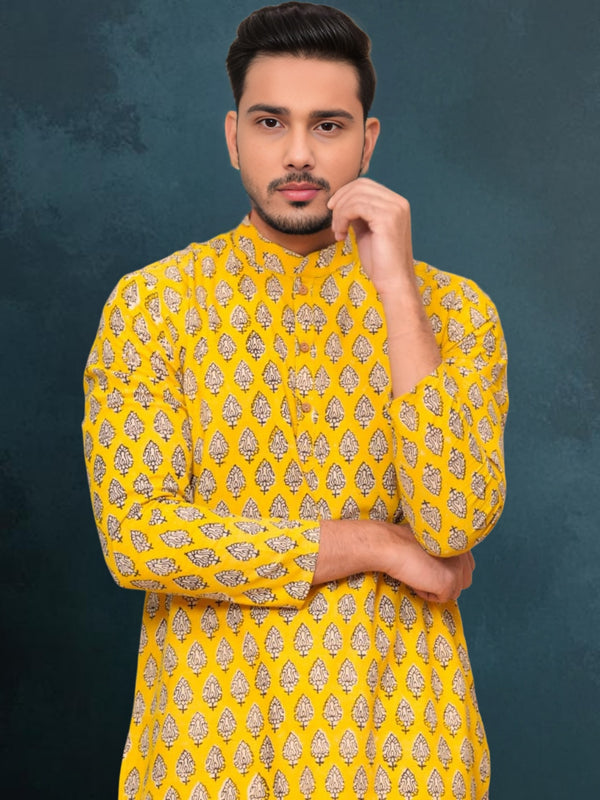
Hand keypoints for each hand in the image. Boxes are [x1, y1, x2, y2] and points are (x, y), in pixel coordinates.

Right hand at [315, 519, 473, 603]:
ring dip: (436, 588)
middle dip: (445, 582)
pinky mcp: (448, 582)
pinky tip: (417, 580)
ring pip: (454, 592)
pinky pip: (442, 599)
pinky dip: (427, 594)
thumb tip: (443, 570)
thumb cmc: (403, 542)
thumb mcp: (430, 544)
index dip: (450, 571)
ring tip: (420, 574)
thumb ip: (444, 554)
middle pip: (464, 581)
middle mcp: (463, 554)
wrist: (391, 545)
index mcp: (459, 542)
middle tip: (425, 572)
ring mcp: (458, 569)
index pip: (468, 566)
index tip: (433, 567)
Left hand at [327, 178, 413, 296]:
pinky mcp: (387, 218)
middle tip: (333, 222)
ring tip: (338, 233)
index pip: (365, 185)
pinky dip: (342, 219)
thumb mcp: (366, 231)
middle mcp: (398, 202)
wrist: (392, 282)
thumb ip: (359, 214)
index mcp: (396, 204)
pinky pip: (355, 207)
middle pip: (360, 186)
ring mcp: (394, 209)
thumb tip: (342, 201)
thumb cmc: (379, 262)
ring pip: (355, 196)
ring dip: (339, 214)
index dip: (345, 194)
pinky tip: (341, 235)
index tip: (333, 210)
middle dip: (340, 201)